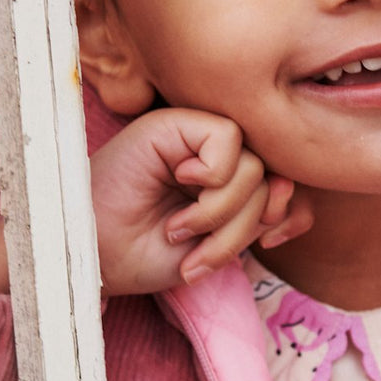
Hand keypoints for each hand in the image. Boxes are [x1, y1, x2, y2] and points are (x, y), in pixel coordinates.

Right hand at [91, 107, 311, 297]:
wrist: (93, 257)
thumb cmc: (143, 255)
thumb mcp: (216, 247)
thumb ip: (255, 218)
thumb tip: (285, 187)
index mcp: (227, 184)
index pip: (285, 185)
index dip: (287, 214)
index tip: (266, 243)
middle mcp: (213, 156)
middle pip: (270, 181)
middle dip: (241, 229)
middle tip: (199, 255)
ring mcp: (192, 137)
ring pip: (253, 167)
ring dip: (220, 213)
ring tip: (178, 230)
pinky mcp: (173, 122)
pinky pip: (227, 138)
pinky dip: (213, 176)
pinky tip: (179, 185)